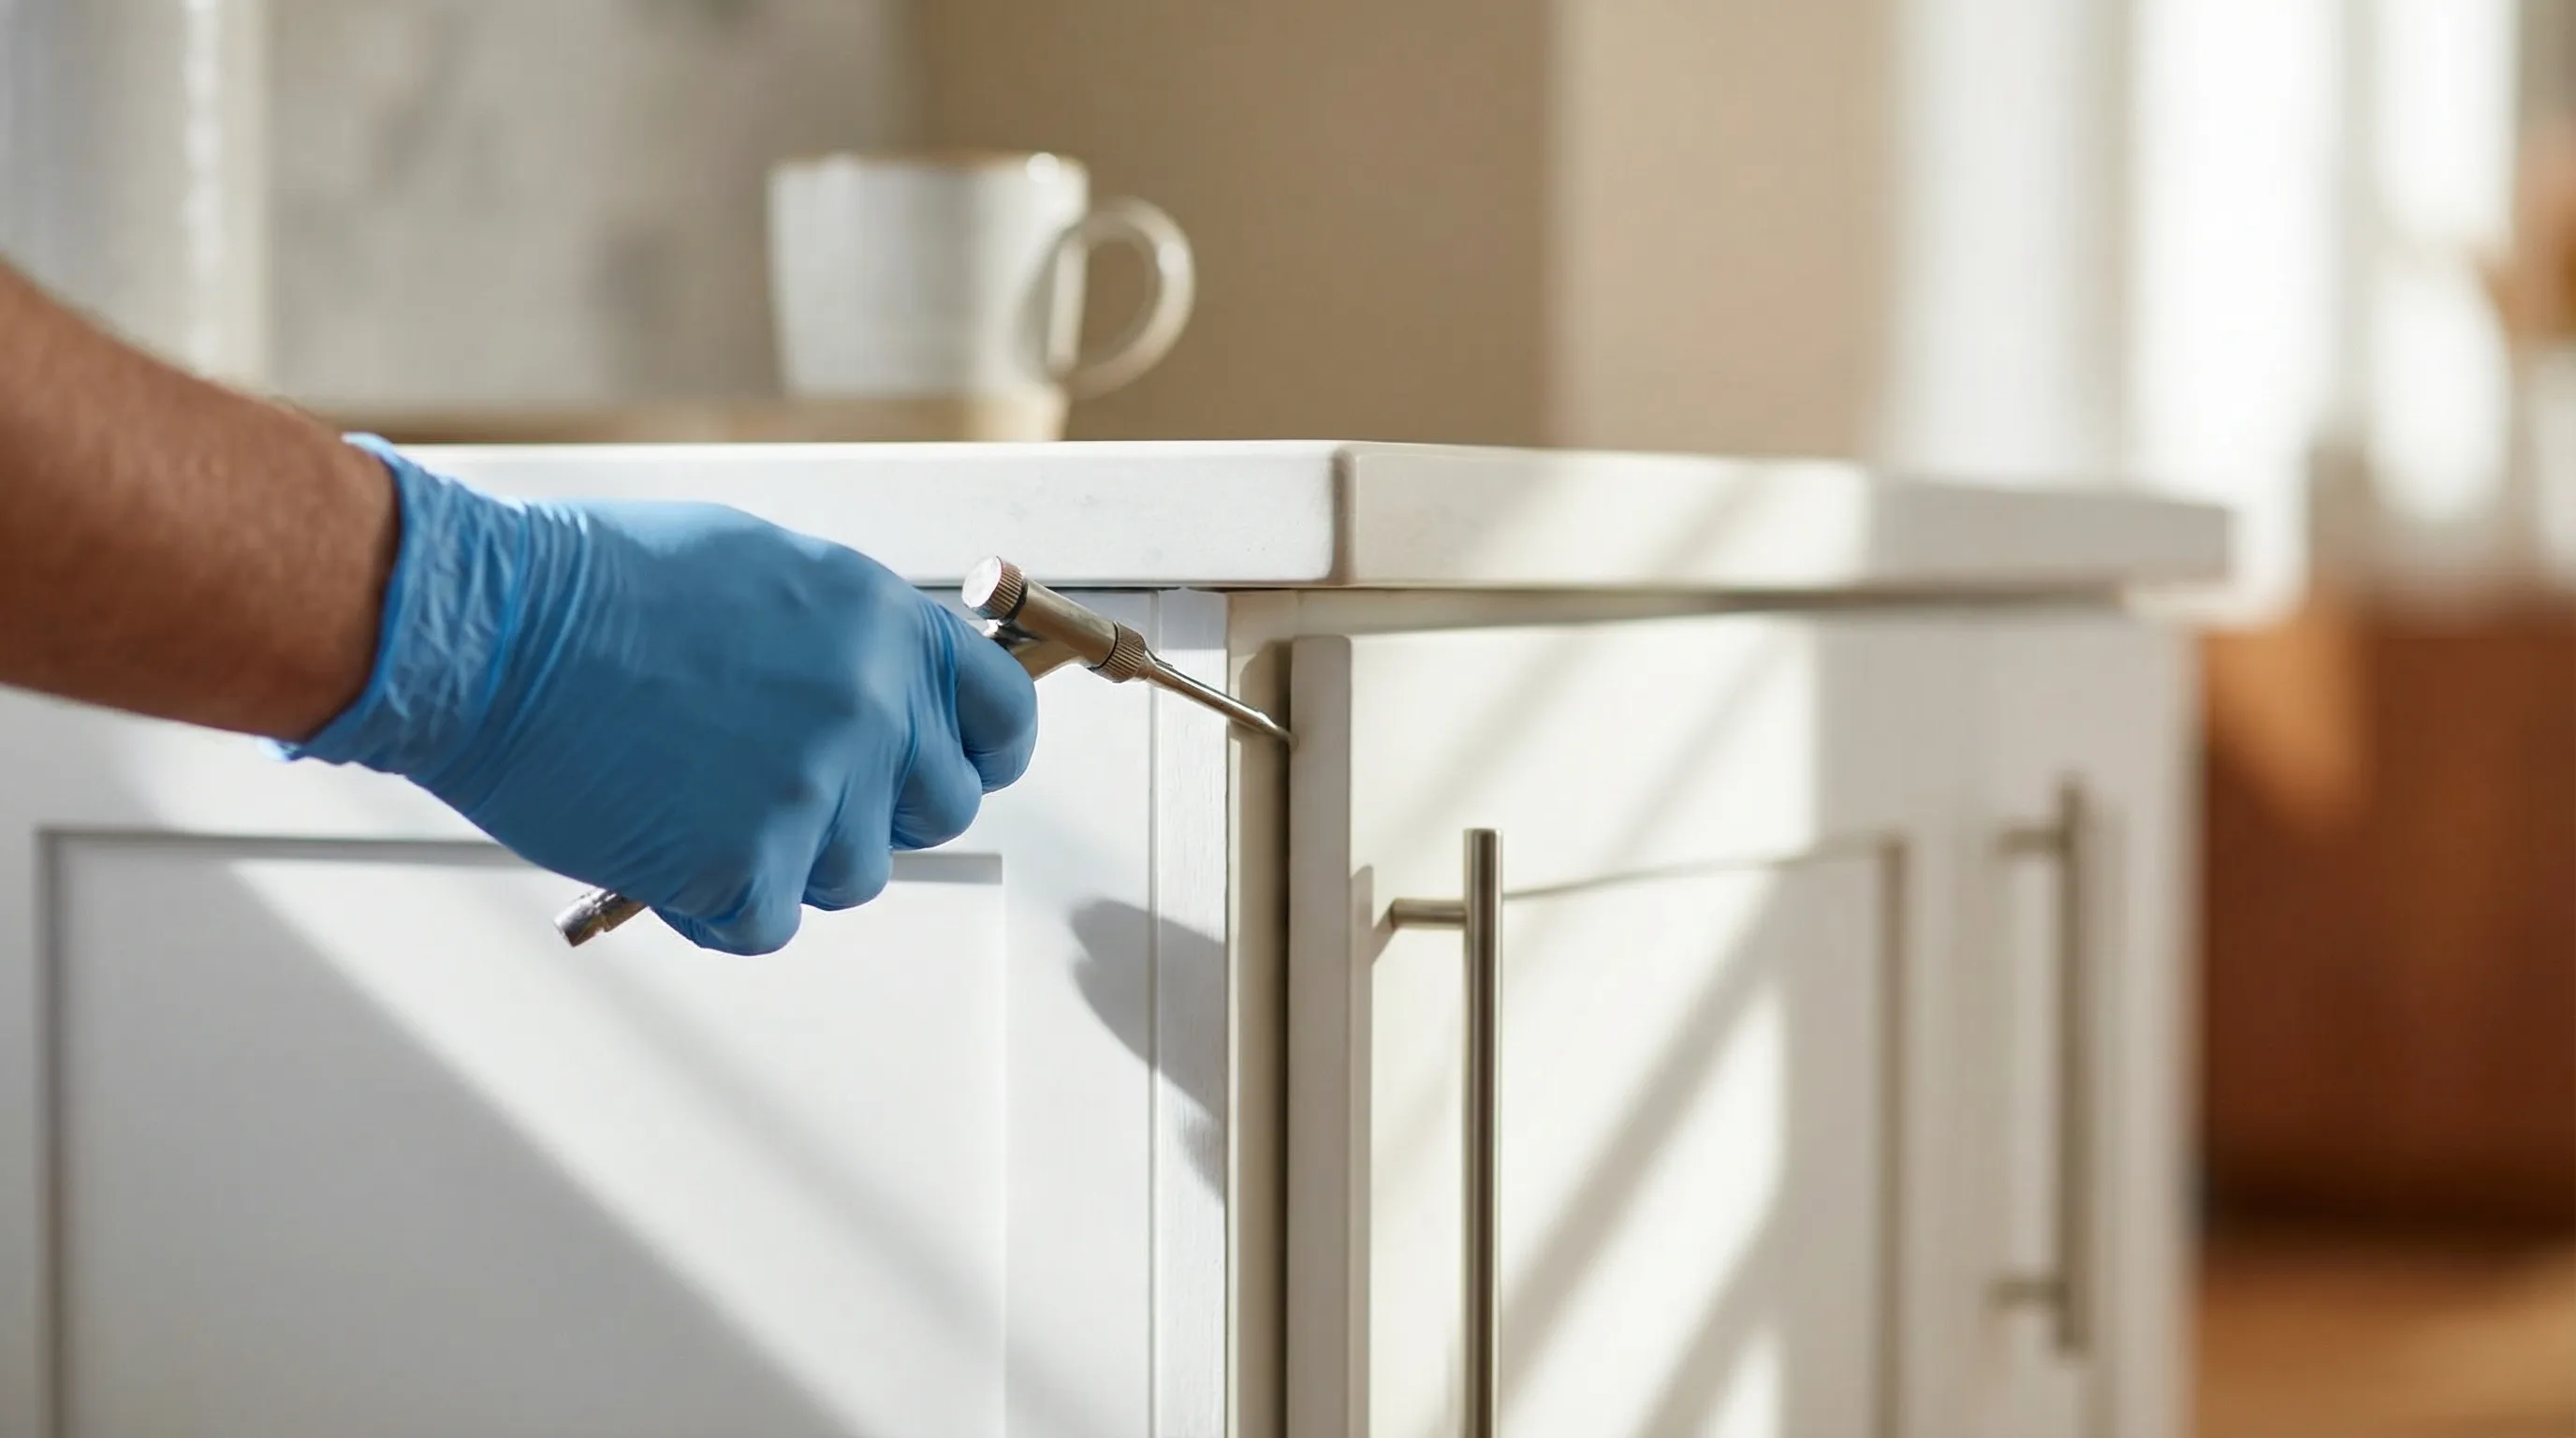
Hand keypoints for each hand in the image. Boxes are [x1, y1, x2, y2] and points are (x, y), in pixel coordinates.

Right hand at [282, 438, 1038, 952]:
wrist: (484, 629)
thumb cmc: (593, 587)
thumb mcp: (759, 569)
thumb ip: (845, 637)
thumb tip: (888, 691)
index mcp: (883, 624)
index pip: (1001, 717)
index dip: (974, 755)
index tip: (941, 770)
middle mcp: (870, 705)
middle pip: (938, 810)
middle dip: (872, 812)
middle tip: (784, 791)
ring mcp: (813, 789)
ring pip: (852, 874)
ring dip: (786, 857)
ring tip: (695, 798)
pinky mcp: (744, 864)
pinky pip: (766, 923)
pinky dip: (716, 903)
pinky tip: (658, 840)